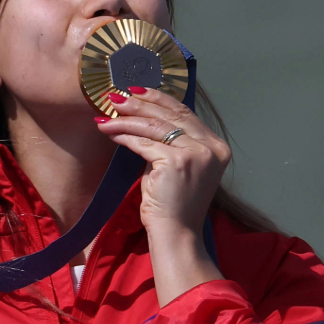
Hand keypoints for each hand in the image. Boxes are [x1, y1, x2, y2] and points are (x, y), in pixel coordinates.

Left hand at [94, 87, 230, 235]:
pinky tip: (111, 133)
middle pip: (170, 115)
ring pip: (154, 127)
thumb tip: (144, 114)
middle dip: (140, 104)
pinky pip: (143, 143)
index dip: (160, 99)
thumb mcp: (180, 166)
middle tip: (116, 97)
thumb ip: (173, 142)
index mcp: (217, 147)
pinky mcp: (177, 162)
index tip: (137, 90)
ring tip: (107, 115)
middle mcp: (211, 147)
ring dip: (127, 120)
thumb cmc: (174, 204)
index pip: (185, 113)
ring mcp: (196, 154)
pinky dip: (124, 137)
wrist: (177, 234)